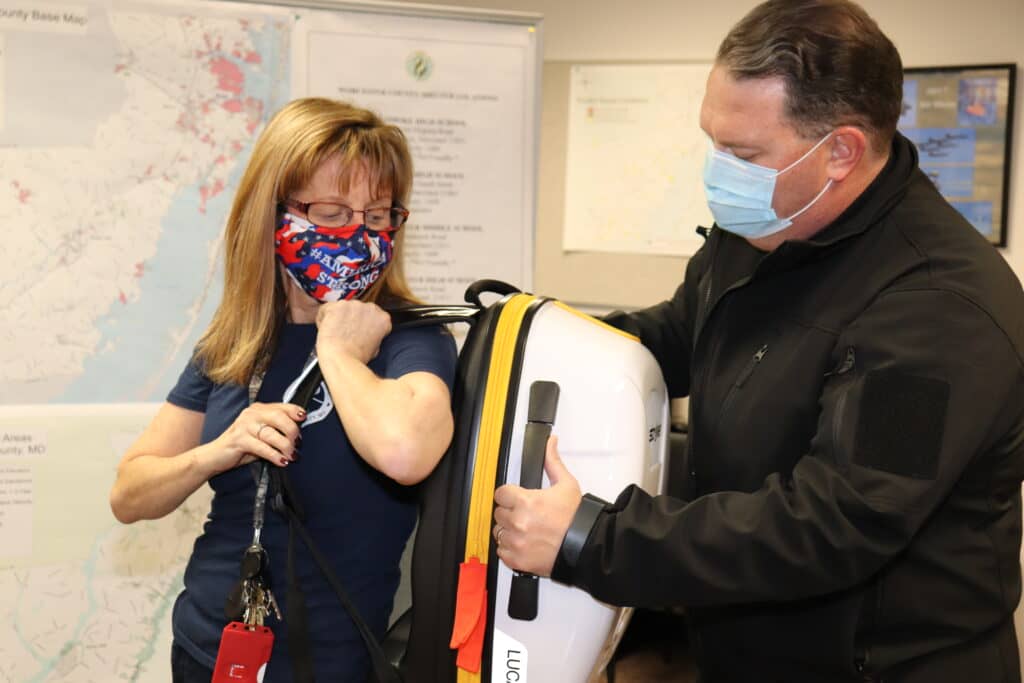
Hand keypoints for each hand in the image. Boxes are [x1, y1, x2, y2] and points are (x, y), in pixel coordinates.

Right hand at [208, 402, 304, 473]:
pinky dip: (275, 455)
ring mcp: (244, 426)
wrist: (216, 455)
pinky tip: (281, 461)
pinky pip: (262, 447)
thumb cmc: (243, 445)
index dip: (294, 411)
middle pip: (278, 417)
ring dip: (285, 446)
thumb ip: (276, 429)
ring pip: (271, 434)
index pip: (281, 406)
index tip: (304, 418)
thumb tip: (298, 434)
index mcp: (258, 409)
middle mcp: (251, 414)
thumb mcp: (261, 434)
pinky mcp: (239, 440)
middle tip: (297, 443)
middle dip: (292, 431)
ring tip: (292, 455)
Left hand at [315, 299, 391, 362]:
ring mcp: (354, 305)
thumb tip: (366, 333)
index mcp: (383, 319)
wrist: (341, 358)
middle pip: (358, 310)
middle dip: (351, 319)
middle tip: (346, 333)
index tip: (359, 330)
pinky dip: (323, 319)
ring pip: (342, 308)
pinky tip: (327, 330)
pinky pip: (326, 309)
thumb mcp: (375, 348)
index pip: (374, 316)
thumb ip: (373, 335)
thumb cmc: (355, 358)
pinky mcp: (337, 305)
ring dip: (338, 318)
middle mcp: (371, 308)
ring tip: (336, 333)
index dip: (364, 324)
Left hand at [492, 436, 581, 576]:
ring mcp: (516, 542)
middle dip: (510, 512)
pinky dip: (510, 548)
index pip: (500, 493)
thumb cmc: (577, 519)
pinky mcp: (517, 560)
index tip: (517, 498)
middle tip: (527, 514)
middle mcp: (518, 522)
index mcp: (526, 501)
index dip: (510, 494)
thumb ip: (552, 462)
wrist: (586, 547)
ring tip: (527, 529)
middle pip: (499, 512)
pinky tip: (525, 543)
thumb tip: (550, 443)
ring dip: (509, 530)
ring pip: (499, 532)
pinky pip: (501, 551)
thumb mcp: (567, 484)